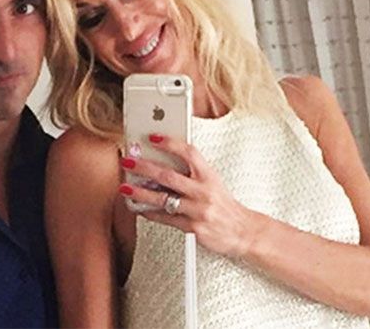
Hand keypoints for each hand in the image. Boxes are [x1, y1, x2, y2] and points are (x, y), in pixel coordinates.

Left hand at [119, 134, 262, 257]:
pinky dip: (150, 213)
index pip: (189, 153)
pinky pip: (166, 219)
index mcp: (209, 176)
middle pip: (168, 175)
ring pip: (163, 199)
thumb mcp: (213, 183)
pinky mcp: (193, 228)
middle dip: (144, 167)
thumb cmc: (224, 205)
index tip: (152, 137)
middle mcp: (203, 191)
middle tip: (128, 161)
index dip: (170, 143)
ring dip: (140, 193)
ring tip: (125, 188)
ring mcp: (198, 210)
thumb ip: (192, 174)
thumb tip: (160, 165)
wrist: (244, 231)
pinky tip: (139, 209)